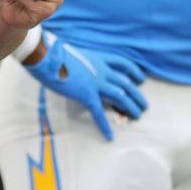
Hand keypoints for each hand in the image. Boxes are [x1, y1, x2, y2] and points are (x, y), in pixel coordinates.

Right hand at [25, 31, 147, 139]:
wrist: (46, 57)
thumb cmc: (55, 54)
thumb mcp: (75, 54)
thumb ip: (83, 62)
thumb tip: (81, 68)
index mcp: (98, 58)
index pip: (123, 64)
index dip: (134, 72)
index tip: (140, 79)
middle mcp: (101, 70)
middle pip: (126, 83)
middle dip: (137, 95)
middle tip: (143, 105)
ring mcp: (95, 83)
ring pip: (120, 96)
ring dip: (130, 107)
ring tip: (137, 115)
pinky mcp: (86, 95)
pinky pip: (98, 112)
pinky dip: (104, 125)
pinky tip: (110, 136)